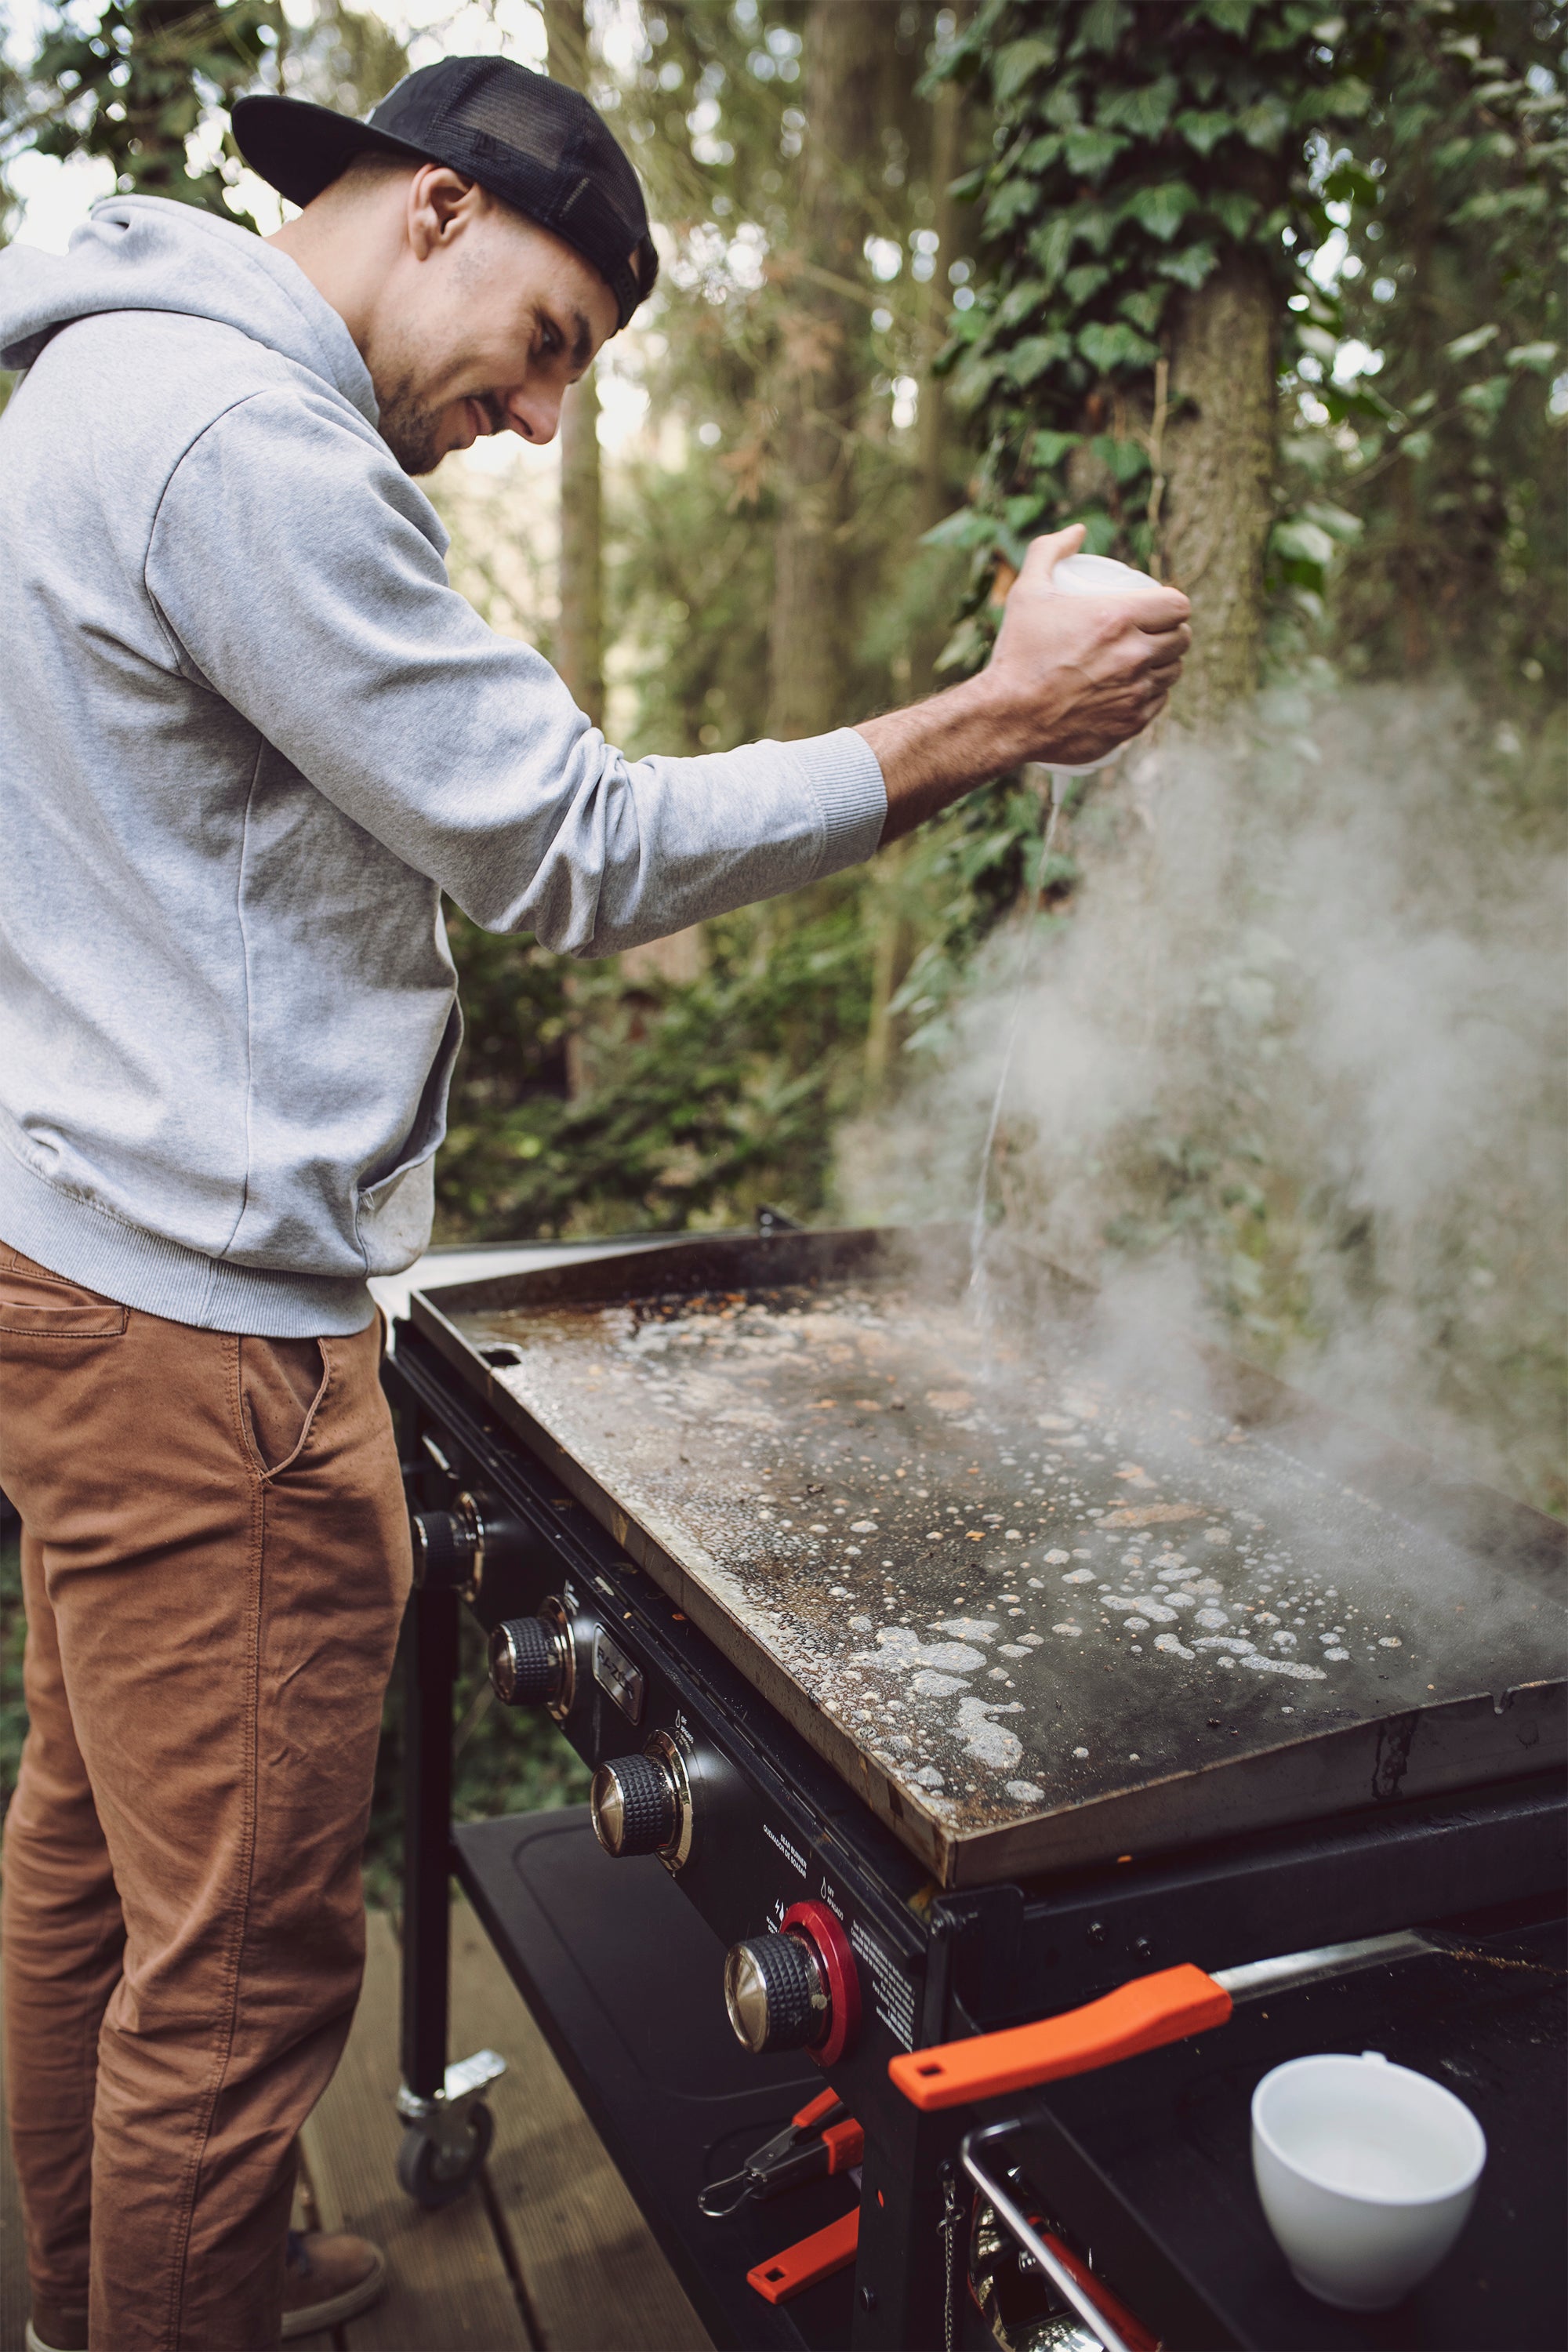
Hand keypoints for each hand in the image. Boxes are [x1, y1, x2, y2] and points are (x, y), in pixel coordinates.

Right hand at [856, 524, 1192, 842]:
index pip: (1178, 606)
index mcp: (1118, 618)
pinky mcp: (1131, 724)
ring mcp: (1136, 693)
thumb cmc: (1017, 652)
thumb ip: (1049, 551)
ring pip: (1173, 673)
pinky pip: (1159, 704)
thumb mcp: (1027, 592)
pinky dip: (1152, 695)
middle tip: (1155, 633)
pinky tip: (1139, 689)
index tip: (1161, 608)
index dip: (1173, 605)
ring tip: (1150, 661)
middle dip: (1174, 633)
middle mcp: (1135, 655)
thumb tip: (1077, 531)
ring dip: (1166, 664)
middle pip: (1182, 639)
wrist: (1006, 716)